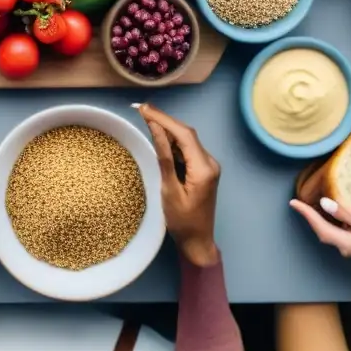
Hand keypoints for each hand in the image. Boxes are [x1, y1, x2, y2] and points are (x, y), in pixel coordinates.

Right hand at [136, 103, 220, 266]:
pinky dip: (173, 142)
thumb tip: (156, 129)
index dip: (163, 118)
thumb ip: (164, 157)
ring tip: (146, 118)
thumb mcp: (169, 189)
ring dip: (168, 129)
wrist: (198, 242)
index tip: (143, 108)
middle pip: (186, 133)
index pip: (183, 134)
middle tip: (140, 109)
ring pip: (187, 140)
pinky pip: (187, 150)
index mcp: (203, 168)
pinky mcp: (203, 170)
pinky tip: (159, 137)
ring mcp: (208, 166)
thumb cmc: (182, 222)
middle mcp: (210, 162)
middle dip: (164, 120)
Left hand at [290, 197, 350, 263]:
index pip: (320, 226)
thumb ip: (347, 215)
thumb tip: (325, 203)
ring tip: (311, 203)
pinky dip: (331, 220)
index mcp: (344, 242)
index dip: (306, 214)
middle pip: (321, 229)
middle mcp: (343, 246)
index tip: (293, 203)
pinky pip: (337, 229)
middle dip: (310, 215)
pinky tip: (333, 211)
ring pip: (328, 230)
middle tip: (300, 201)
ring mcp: (349, 245)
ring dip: (319, 217)